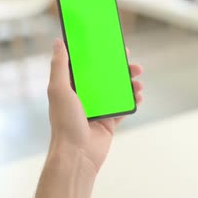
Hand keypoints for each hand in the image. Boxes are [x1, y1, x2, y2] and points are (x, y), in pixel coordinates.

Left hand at [47, 38, 143, 173]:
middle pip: (106, 76)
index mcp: (71, 87)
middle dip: (120, 68)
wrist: (77, 155)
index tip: (111, 44)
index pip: (86, 65)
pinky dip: (133, 100)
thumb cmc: (64, 122)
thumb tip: (59, 42)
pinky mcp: (109, 121)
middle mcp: (85, 96)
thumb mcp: (59, 89)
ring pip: (117, 90)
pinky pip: (124, 107)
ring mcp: (98, 109)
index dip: (98, 53)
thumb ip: (59, 65)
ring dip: (129, 83)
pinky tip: (138, 95)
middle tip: (132, 63)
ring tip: (138, 81)